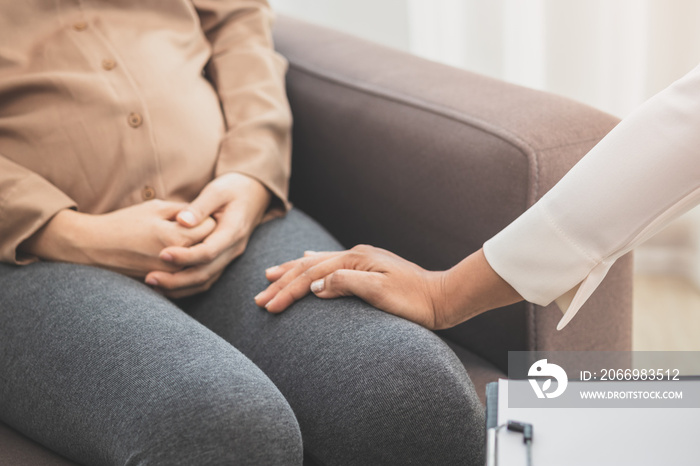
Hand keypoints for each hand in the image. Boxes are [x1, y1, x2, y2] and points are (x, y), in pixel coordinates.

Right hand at [21, 200, 216, 276]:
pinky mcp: (163, 285)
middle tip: (201, 225)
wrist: (95, 247)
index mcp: (177, 237)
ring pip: (200, 264)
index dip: (208, 216)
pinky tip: (186, 256)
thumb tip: (206, 213)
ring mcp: (171, 276)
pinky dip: (192, 268)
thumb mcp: (156, 208)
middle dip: (208, 235)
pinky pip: (189, 279)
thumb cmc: (125, 223)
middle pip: (209, 246)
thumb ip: (185, 211)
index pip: (211, 226)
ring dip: (200, 252)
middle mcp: (177, 261)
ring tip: (192, 239)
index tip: (203, 212)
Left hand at [145, 172, 270, 297]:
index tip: (161, 254)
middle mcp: (233, 248)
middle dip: (177, 280)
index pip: (208, 252)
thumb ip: (200, 207)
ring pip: (205, 280)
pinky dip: (185, 286)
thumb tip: (182, 221)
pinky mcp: (222, 260)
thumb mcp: (217, 191)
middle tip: (150, 278)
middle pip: (205, 273)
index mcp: (233, 231)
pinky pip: (205, 279)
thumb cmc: (232, 189)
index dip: (184, 257)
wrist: (254, 194)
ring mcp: (229, 256)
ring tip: (153, 284)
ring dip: (179, 287)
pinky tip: (166, 285)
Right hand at [254, 245, 447, 328]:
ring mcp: (361, 261)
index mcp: (355, 259)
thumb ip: (345, 284)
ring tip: (270, 273)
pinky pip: (330, 264)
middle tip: (259, 297)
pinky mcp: (367, 269)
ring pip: (317, 264)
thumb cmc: (414, 300)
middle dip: (282, 282)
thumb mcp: (379, 292)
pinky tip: (306, 260)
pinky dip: (313, 264)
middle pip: (309, 267)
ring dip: (292, 271)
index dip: (287, 291)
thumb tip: (315, 287)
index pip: (311, 276)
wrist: (442, 298)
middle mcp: (355, 256)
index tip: (267, 306)